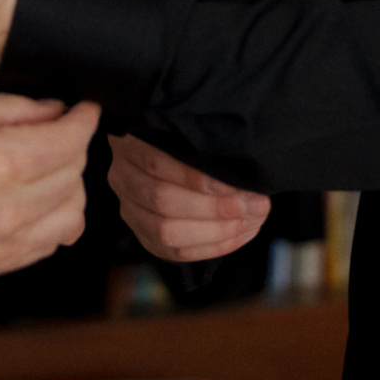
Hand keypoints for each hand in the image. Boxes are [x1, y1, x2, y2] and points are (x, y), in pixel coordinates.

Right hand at [0, 95, 97, 283]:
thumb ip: (5, 109)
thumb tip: (49, 109)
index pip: (72, 139)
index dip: (84, 117)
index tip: (82, 109)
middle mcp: (10, 208)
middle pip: (76, 173)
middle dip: (72, 146)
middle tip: (54, 130)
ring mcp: (4, 243)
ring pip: (72, 214)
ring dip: (67, 186)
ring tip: (44, 168)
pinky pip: (49, 244)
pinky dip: (51, 220)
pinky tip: (30, 202)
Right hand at [108, 135, 269, 262]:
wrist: (166, 150)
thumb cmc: (187, 136)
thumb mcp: (187, 127)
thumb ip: (203, 140)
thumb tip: (241, 165)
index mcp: (129, 145)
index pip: (157, 164)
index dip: (199, 178)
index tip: (240, 183)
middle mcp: (122, 179)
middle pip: (163, 202)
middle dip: (216, 208)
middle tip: (257, 206)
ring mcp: (130, 211)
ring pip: (167, 232)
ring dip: (218, 231)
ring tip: (252, 221)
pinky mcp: (145, 236)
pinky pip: (176, 252)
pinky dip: (213, 247)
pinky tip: (241, 235)